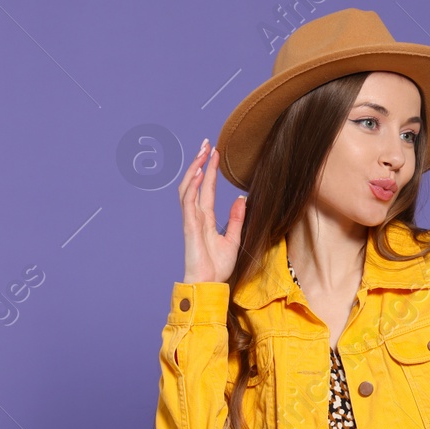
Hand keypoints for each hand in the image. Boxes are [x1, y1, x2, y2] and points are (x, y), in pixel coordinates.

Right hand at [179, 139, 245, 284]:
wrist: (209, 285)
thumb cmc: (218, 268)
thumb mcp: (233, 239)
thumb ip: (235, 219)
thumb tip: (241, 199)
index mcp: (205, 219)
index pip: (206, 189)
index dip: (209, 170)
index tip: (214, 153)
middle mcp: (196, 216)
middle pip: (195, 183)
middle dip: (200, 162)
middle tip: (206, 143)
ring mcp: (191, 220)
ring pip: (188, 188)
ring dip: (194, 169)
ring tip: (202, 152)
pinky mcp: (189, 226)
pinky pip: (188, 202)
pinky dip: (192, 186)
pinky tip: (198, 173)